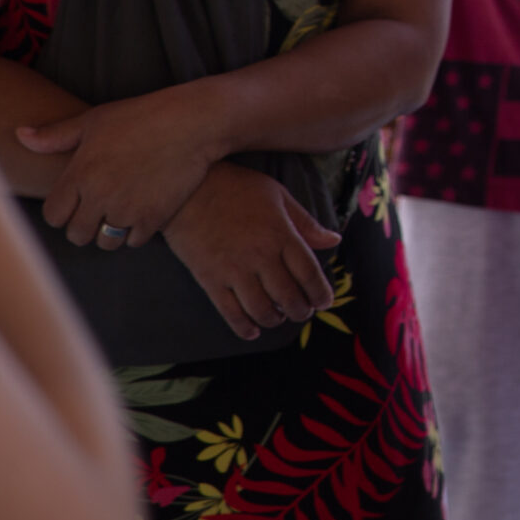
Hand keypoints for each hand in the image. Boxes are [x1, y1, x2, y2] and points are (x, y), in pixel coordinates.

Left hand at [19, 88, 221, 247]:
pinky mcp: (154, 217)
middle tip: (99, 210)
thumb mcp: (95, 120)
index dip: (62, 211)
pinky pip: (134, 241)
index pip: (53, 216)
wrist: (193, 122)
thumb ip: (55, 135)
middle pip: (77, 235)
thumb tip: (19, 135)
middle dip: (85, 225)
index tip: (75, 202)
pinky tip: (142, 212)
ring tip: (120, 213)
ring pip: (105, 242)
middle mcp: (99, 196)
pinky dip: (136, 232)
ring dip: (110, 233)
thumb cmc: (141, 116)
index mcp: (79, 174)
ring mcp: (127, 209)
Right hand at [162, 162, 339, 340]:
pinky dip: (243, 327)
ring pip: (261, 309)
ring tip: (279, 317)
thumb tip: (334, 240)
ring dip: (275, 319)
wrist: (185, 190)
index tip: (324, 301)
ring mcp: (234, 270)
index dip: (320, 292)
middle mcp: (260, 256)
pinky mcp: (210, 279)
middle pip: (288, 296)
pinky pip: (230, 312)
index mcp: (280, 234)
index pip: (308, 273)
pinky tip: (252, 331)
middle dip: (301, 311)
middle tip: (303, 312)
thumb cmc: (236, 187)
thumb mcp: (277, 195)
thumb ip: (305, 222)